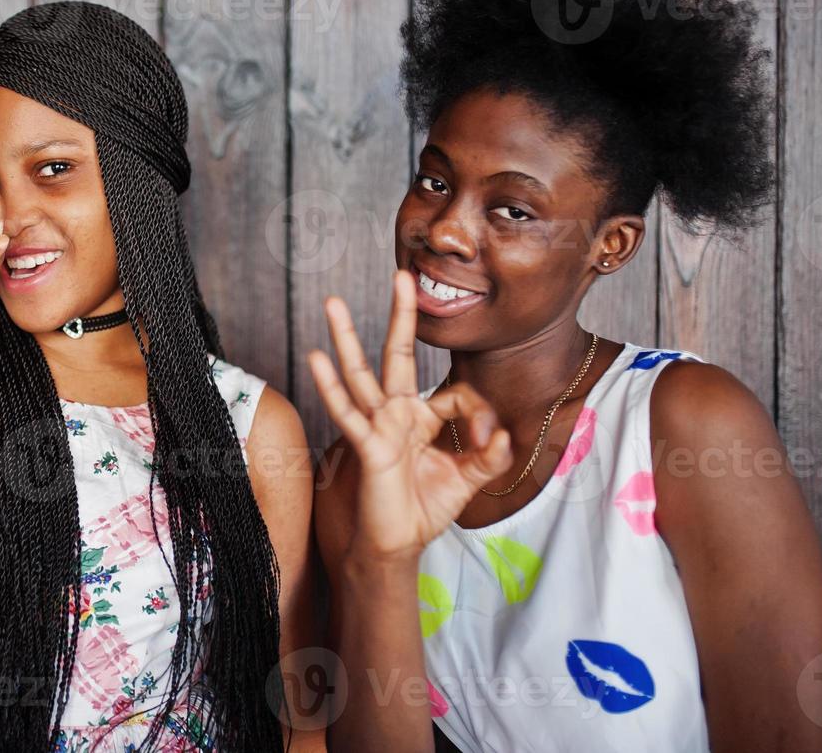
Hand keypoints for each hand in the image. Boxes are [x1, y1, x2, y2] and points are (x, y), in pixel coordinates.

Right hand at [307, 270, 512, 561]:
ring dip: (346, 336)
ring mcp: (377, 427)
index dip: (478, 413)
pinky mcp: (367, 447)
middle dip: (400, 314)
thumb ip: (488, 456)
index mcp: (420, 419)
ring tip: (333, 302)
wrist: (394, 547)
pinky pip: (348, 412)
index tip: (491, 437)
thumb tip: (504, 432)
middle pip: (396, 354)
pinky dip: (331, 386)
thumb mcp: (467, 481)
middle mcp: (395, 415)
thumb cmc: (422, 511)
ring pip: (360, 373)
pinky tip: (316, 357)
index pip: (453, 394)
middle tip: (401, 274)